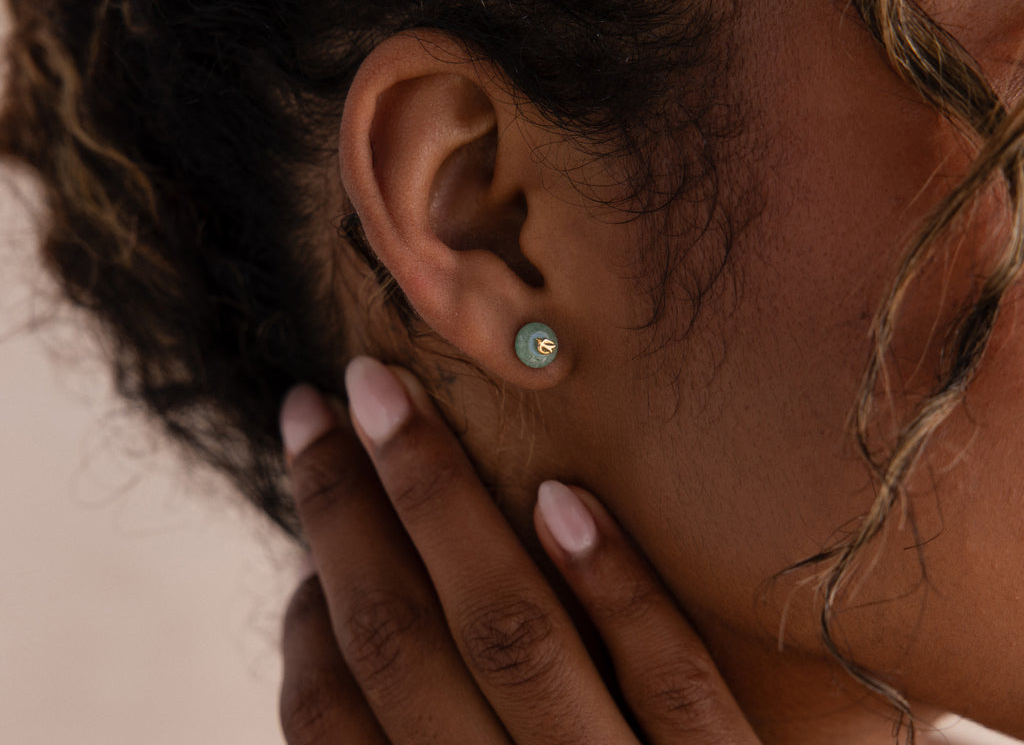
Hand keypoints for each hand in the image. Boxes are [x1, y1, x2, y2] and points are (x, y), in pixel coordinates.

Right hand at [278, 356, 761, 743]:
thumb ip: (410, 741)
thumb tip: (333, 625)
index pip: (327, 722)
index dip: (302, 609)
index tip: (306, 518)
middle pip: (402, 644)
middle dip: (344, 509)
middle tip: (319, 398)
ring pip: (514, 638)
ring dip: (443, 505)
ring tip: (394, 400)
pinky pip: (672, 686)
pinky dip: (614, 591)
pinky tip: (564, 496)